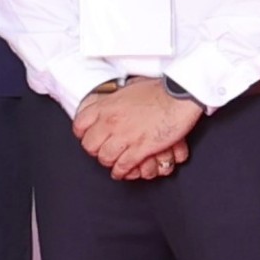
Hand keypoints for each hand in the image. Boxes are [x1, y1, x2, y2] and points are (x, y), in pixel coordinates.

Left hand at [74, 76, 202, 181]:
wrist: (179, 96)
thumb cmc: (160, 89)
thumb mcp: (130, 87)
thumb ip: (119, 95)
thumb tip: (119, 94)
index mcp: (106, 106)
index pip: (80, 124)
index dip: (83, 133)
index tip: (87, 137)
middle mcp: (110, 122)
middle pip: (90, 145)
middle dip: (95, 150)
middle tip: (101, 151)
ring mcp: (124, 136)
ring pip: (105, 158)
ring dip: (109, 162)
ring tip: (113, 163)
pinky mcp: (140, 148)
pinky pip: (123, 166)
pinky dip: (121, 171)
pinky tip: (122, 172)